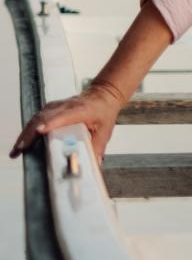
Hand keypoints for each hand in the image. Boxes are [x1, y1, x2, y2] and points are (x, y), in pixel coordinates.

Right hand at [10, 81, 124, 161]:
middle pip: (43, 118)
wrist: (102, 95)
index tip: (40, 131)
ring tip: (18, 150)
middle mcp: (64, 106)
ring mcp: (55, 106)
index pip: (63, 116)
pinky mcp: (50, 109)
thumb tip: (94, 164)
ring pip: (36, 119)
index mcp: (80, 110)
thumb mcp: (105, 130)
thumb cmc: (103, 112)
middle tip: (21, 149)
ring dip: (26, 134)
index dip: (51, 123)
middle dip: (30, 134)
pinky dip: (28, 131)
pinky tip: (23, 143)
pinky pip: (36, 119)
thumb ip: (98, 147)